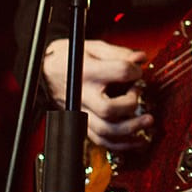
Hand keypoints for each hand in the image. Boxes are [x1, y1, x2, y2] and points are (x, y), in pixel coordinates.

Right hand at [41, 37, 155, 150]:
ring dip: (131, 129)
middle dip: (131, 105)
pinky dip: (120, 144)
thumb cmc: (68, 57)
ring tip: (147, 121)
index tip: (137, 71)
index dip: (135, 71)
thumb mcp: (92, 47)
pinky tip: (136, 140)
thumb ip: (117, 53)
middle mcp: (82, 94)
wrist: (44, 71)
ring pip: (105, 131)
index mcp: (87, 71)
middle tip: (139, 94)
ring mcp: (80, 111)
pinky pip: (100, 140)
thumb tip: (139, 58)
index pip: (119, 72)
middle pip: (109, 109)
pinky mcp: (80, 122)